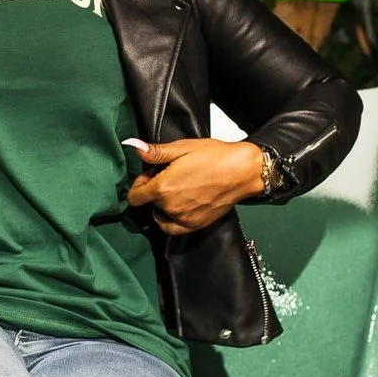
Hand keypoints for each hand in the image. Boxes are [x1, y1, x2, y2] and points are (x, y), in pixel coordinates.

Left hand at [125, 139, 266, 237]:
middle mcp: (170, 206)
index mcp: (163, 187)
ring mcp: (183, 218)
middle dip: (154, 189)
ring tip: (179, 188)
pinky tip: (176, 209)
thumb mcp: (182, 148)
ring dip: (164, 203)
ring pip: (161, 214)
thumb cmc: (215, 157)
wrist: (242, 171)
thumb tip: (135, 148)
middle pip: (149, 202)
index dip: (138, 184)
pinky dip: (169, 220)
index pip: (134, 196)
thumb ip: (155, 152)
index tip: (149, 176)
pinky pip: (172, 228)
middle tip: (171, 176)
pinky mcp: (195, 225)